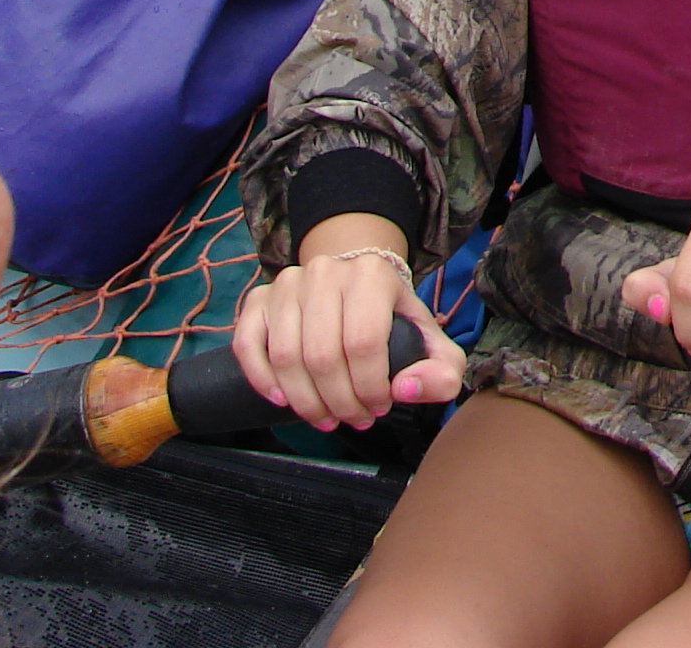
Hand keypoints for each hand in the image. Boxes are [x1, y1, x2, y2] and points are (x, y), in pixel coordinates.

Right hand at [231, 219, 467, 430]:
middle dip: (339, 402)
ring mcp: (288, 283)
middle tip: (352, 419)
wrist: (355, 285)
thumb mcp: (432, 343)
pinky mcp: (259, 298)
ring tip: (327, 417)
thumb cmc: (392, 320)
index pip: (365, 343)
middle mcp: (326, 271)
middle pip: (323, 356)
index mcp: (372, 275)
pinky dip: (261, 379)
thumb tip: (404, 390)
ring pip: (286, 356)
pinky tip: (283, 401)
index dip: (370, 388)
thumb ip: (442, 371)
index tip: (378, 408)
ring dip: (305, 401)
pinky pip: (248, 344)